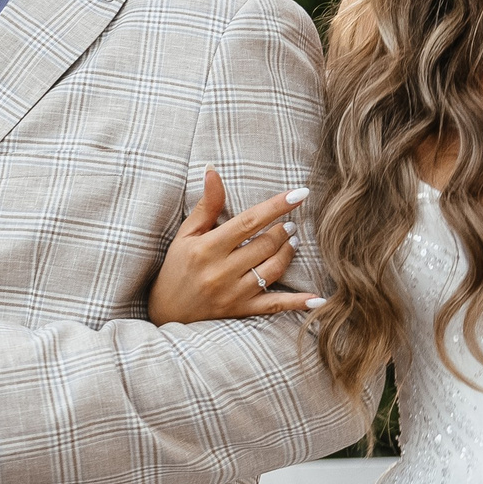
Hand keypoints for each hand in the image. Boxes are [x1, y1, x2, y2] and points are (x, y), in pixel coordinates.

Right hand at [147, 168, 321, 324]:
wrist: (165, 312)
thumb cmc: (177, 267)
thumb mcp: (186, 234)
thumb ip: (206, 205)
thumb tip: (213, 170)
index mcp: (207, 248)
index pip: (249, 221)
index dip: (276, 206)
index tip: (300, 193)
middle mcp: (221, 271)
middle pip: (265, 244)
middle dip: (283, 230)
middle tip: (289, 224)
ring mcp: (233, 294)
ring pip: (273, 269)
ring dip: (288, 252)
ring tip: (292, 242)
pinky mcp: (240, 311)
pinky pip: (273, 306)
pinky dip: (297, 303)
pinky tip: (317, 299)